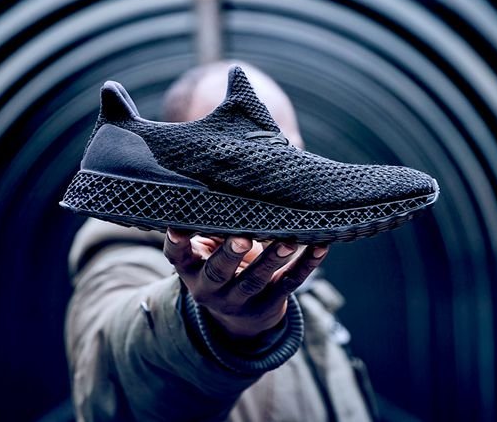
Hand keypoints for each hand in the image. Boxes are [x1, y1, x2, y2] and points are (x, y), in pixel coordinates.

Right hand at [164, 229, 328, 337]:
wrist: (240, 318)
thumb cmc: (223, 266)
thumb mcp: (209, 250)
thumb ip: (213, 225)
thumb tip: (230, 176)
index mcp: (192, 269)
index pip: (177, 256)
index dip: (176, 242)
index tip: (176, 227)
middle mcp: (211, 288)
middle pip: (218, 273)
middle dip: (230, 255)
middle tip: (241, 238)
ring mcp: (240, 300)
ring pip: (255, 281)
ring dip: (272, 259)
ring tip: (287, 242)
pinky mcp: (270, 302)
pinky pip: (289, 283)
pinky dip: (306, 265)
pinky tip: (320, 248)